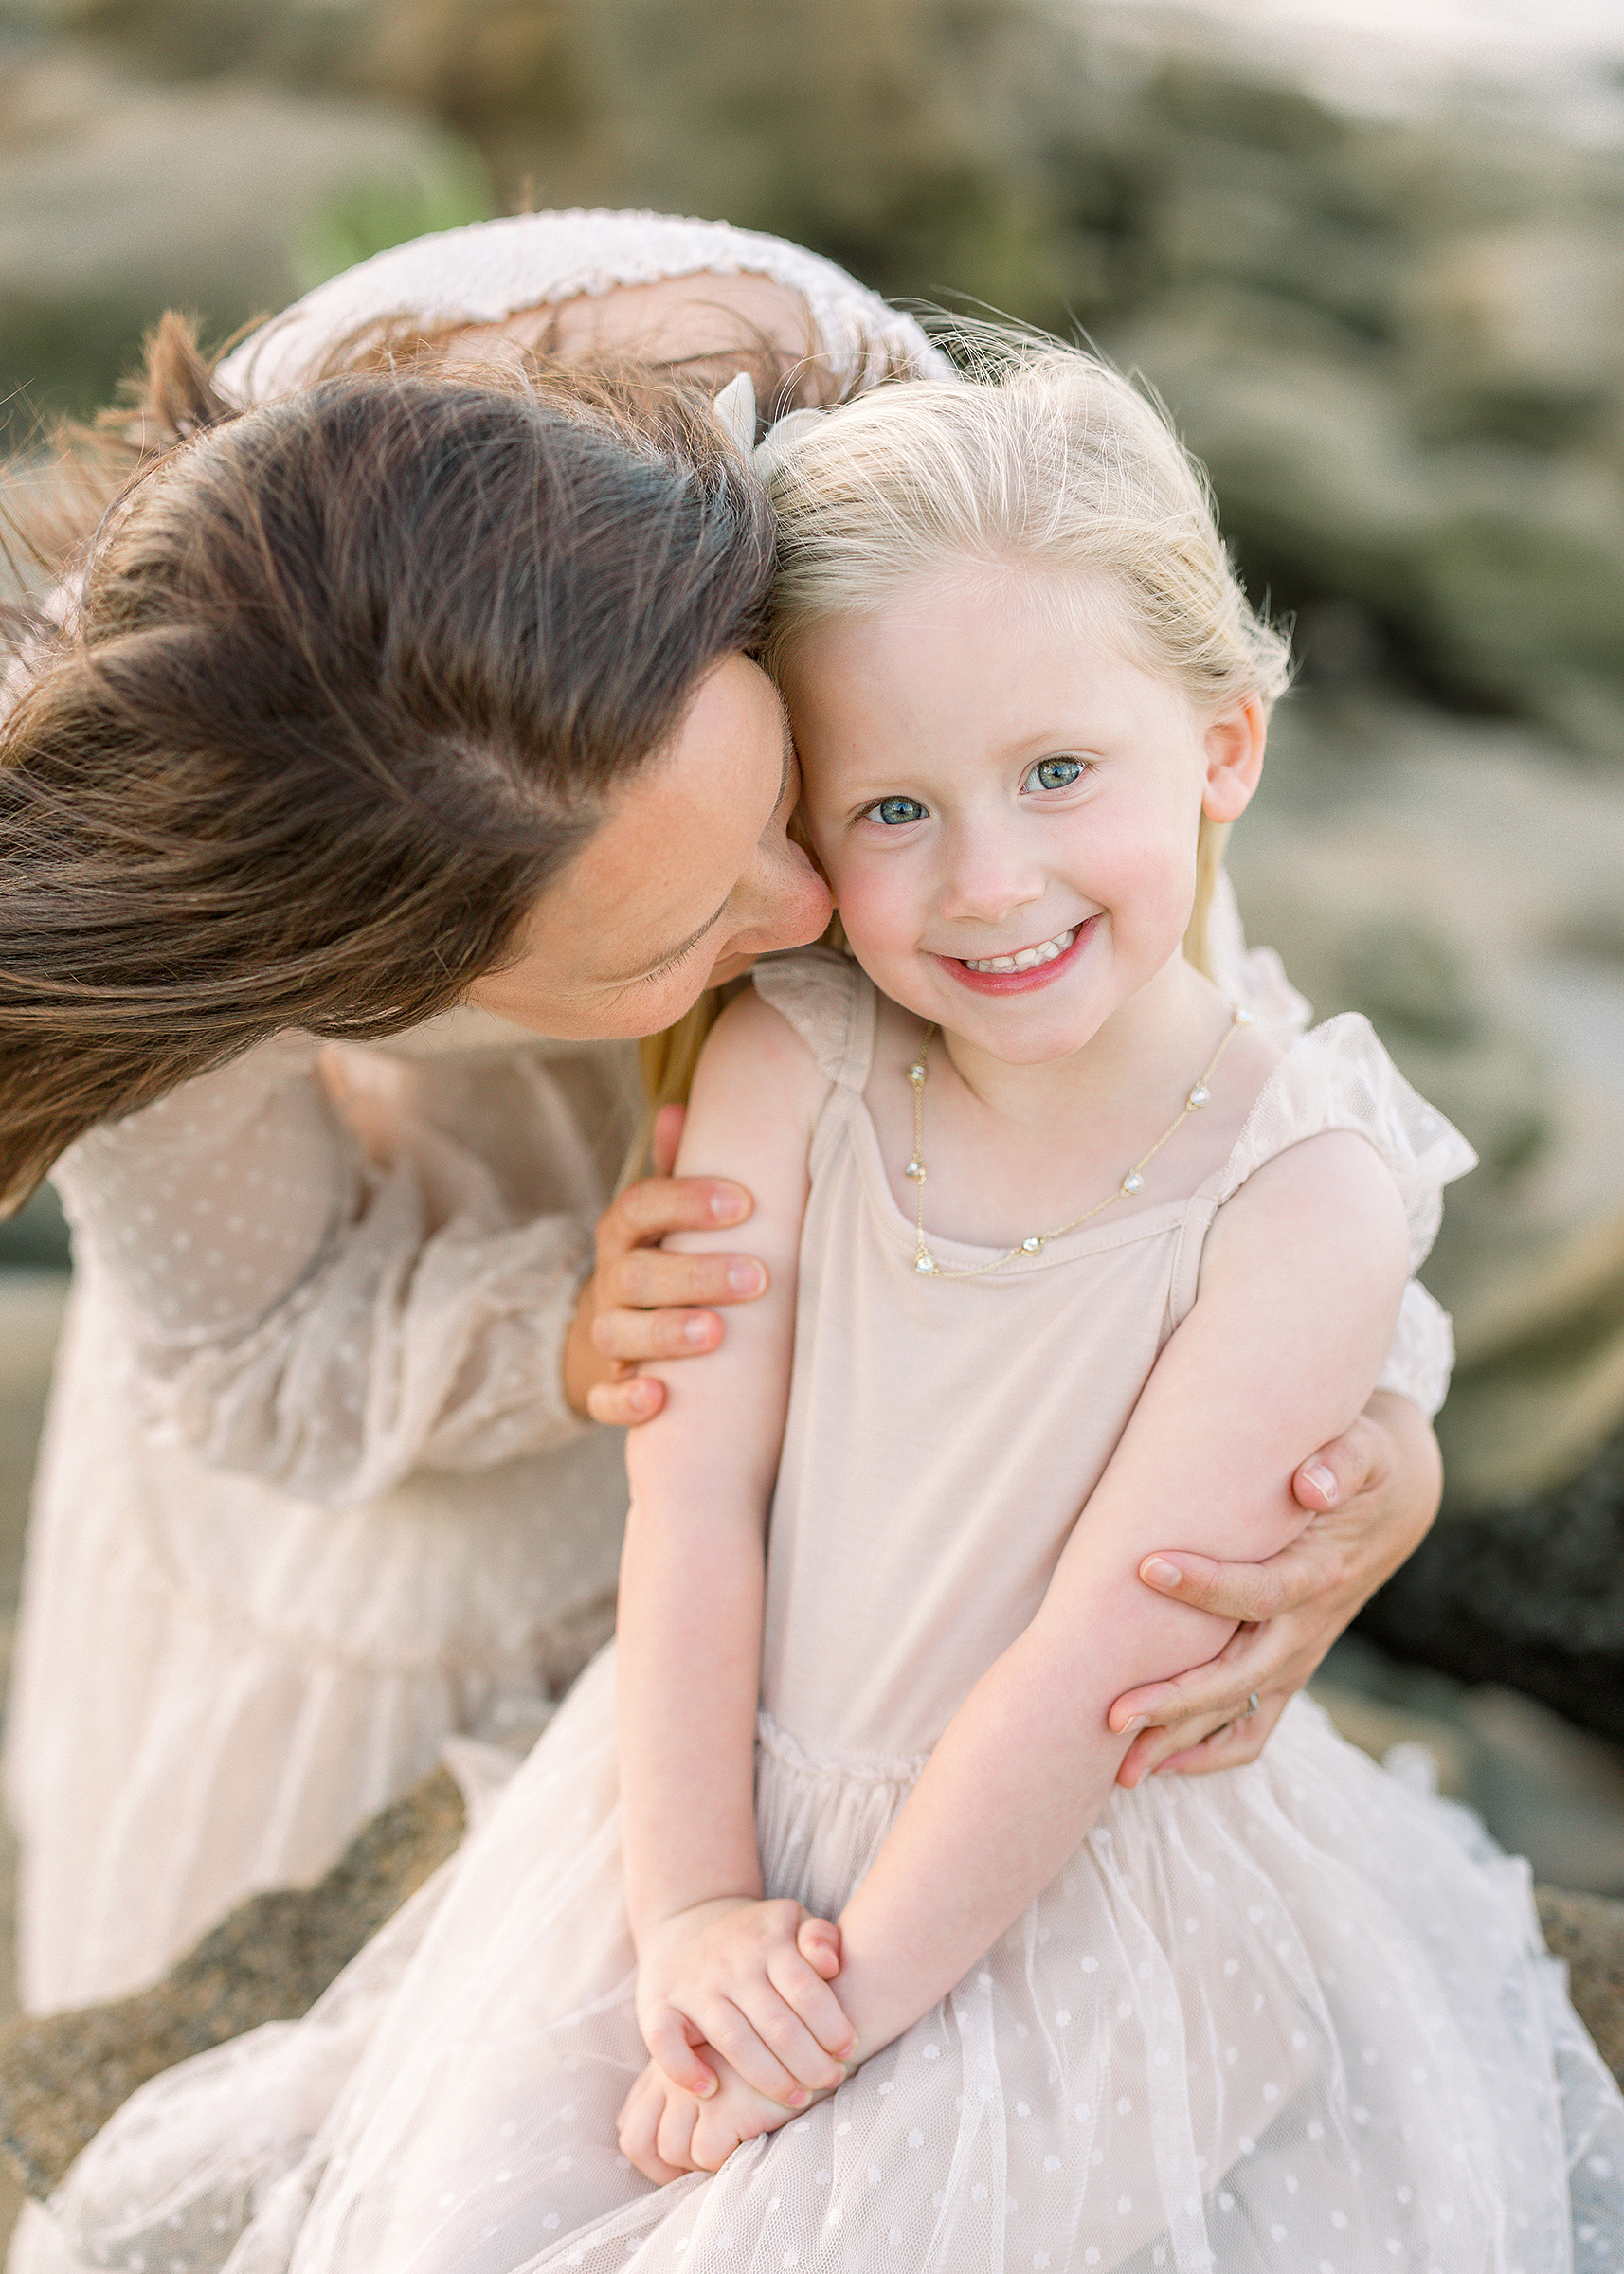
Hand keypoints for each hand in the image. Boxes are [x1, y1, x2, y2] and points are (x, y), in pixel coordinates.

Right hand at [564, 1104, 768, 1425]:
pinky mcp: (605, 1387)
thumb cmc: (668, 1254)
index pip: (642, 1205)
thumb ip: (683, 1165)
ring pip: (621, 1334)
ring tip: (717, 1333)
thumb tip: (678, 1110)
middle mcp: (611, 1280)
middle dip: (697, 1274)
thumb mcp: (673, 1212)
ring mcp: (607, 1335)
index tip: (746, 1203)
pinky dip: (626, 1403)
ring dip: (667, 1333)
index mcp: (626, 1231)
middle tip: (759, 1277)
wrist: (619, 1329)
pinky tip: (659, 1398)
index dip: (687, 1201)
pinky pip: (604, 1400)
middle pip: (638, 1274)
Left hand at [617, 2051, 800, 2183]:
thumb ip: (689, 2086)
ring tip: (736, 2146)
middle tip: (708, 2168)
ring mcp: (694, 2084)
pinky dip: (728, 2158)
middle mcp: (671, 2069)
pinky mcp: (724, 2101)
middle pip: (642, 2143)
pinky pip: (708, 2154)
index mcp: (666, 2060)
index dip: (651, 2158)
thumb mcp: (719, 2055)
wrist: (820, 2018)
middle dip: (668, 2171)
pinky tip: (753, 2136)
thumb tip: (670, 2146)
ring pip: (674, 2150)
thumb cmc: (771, 2042)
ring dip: (702, 2164)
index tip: (681, 2167)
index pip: (631, 2123)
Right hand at [635, 1896, 851, 2108]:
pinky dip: (685, 2070)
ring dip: (769, 2078)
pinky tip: (711, 2091)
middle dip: (810, 2062)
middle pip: (776, 2024)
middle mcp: (730, 1964)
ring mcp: (693, 1986)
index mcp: (767, 1941)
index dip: (832, 2026)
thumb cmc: (755, 1935)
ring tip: (797, 2100)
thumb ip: (819, 1937)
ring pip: (733, 2041)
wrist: (686, 1921)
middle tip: (832, 2081)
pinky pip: (666, 2042)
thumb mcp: (791, 1920)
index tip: (849, 2050)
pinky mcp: (658, 2006)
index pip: (805, 1990)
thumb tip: (831, 1965)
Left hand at [1108, 1392, 1441, 1784]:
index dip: (1205, 1585)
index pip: (1259, 1591)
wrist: (1391, 1504)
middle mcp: (1307, 1628)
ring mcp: (1297, 1656)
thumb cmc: (1361, 1467)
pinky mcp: (1287, 1667)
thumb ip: (1341, 1462)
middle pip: (1243, 1677)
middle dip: (1179, 1699)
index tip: (1146, 1566)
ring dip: (1182, 1742)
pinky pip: (1253, 1725)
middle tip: (1113, 1712)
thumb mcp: (1365, 1450)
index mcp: (1317, 1574)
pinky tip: (1158, 1765)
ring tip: (1120, 1768)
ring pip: (1240, 1713)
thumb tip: (1311, 1485)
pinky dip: (1209, 1752)